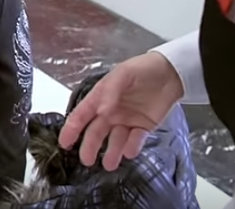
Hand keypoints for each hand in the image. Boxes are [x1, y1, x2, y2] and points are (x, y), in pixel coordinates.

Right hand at [59, 52, 184, 169]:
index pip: (81, 115)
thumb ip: (110, 92)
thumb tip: (101, 112)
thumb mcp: (122, 75)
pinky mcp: (144, 127)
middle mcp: (111, 111)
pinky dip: (132, 147)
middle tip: (86, 161)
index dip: (71, 129)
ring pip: (115, 139)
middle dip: (90, 146)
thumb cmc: (142, 69)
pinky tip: (129, 152)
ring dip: (111, 152)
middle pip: (96, 132)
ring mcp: (127, 120)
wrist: (170, 72)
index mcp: (100, 97)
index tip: (64, 143)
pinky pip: (136, 140)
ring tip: (109, 165)